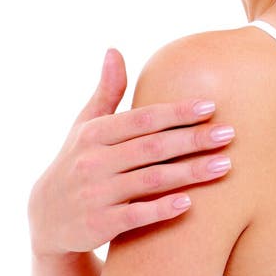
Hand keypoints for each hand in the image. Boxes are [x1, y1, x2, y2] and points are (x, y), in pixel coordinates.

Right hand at [27, 48, 234, 257]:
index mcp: (94, 133)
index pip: (142, 119)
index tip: (210, 106)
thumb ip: (106, 91)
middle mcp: (94, 161)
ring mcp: (96, 194)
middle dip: (193, 140)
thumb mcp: (85, 125)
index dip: (177, 112)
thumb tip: (114, 50)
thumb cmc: (77, 161)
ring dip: (190, 173)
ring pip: (150, 180)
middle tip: (229, 134)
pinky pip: (136, 215)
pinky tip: (190, 202)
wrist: (46, 218)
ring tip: (224, 166)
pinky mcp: (99, 225)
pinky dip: (162, 208)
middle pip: (152, 147)